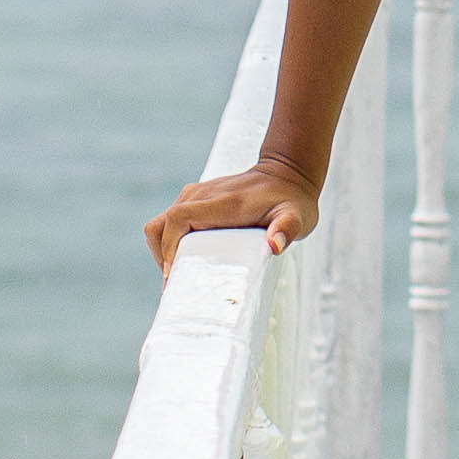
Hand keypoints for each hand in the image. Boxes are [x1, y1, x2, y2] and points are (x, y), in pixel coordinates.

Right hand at [144, 157, 320, 272]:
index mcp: (221, 203)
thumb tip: (275, 246)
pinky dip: (170, 243)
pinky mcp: (197, 200)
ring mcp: (197, 196)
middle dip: (161, 256)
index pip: (178, 218)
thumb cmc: (293, 201)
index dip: (168, 247)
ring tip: (180, 276)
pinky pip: (172, 222)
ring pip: (162, 224)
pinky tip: (187, 262)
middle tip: (175, 284)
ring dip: (163, 251)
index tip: (174, 274)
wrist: (288, 173)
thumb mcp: (298, 217)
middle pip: (160, 225)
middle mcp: (202, 196)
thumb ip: (288, 229)